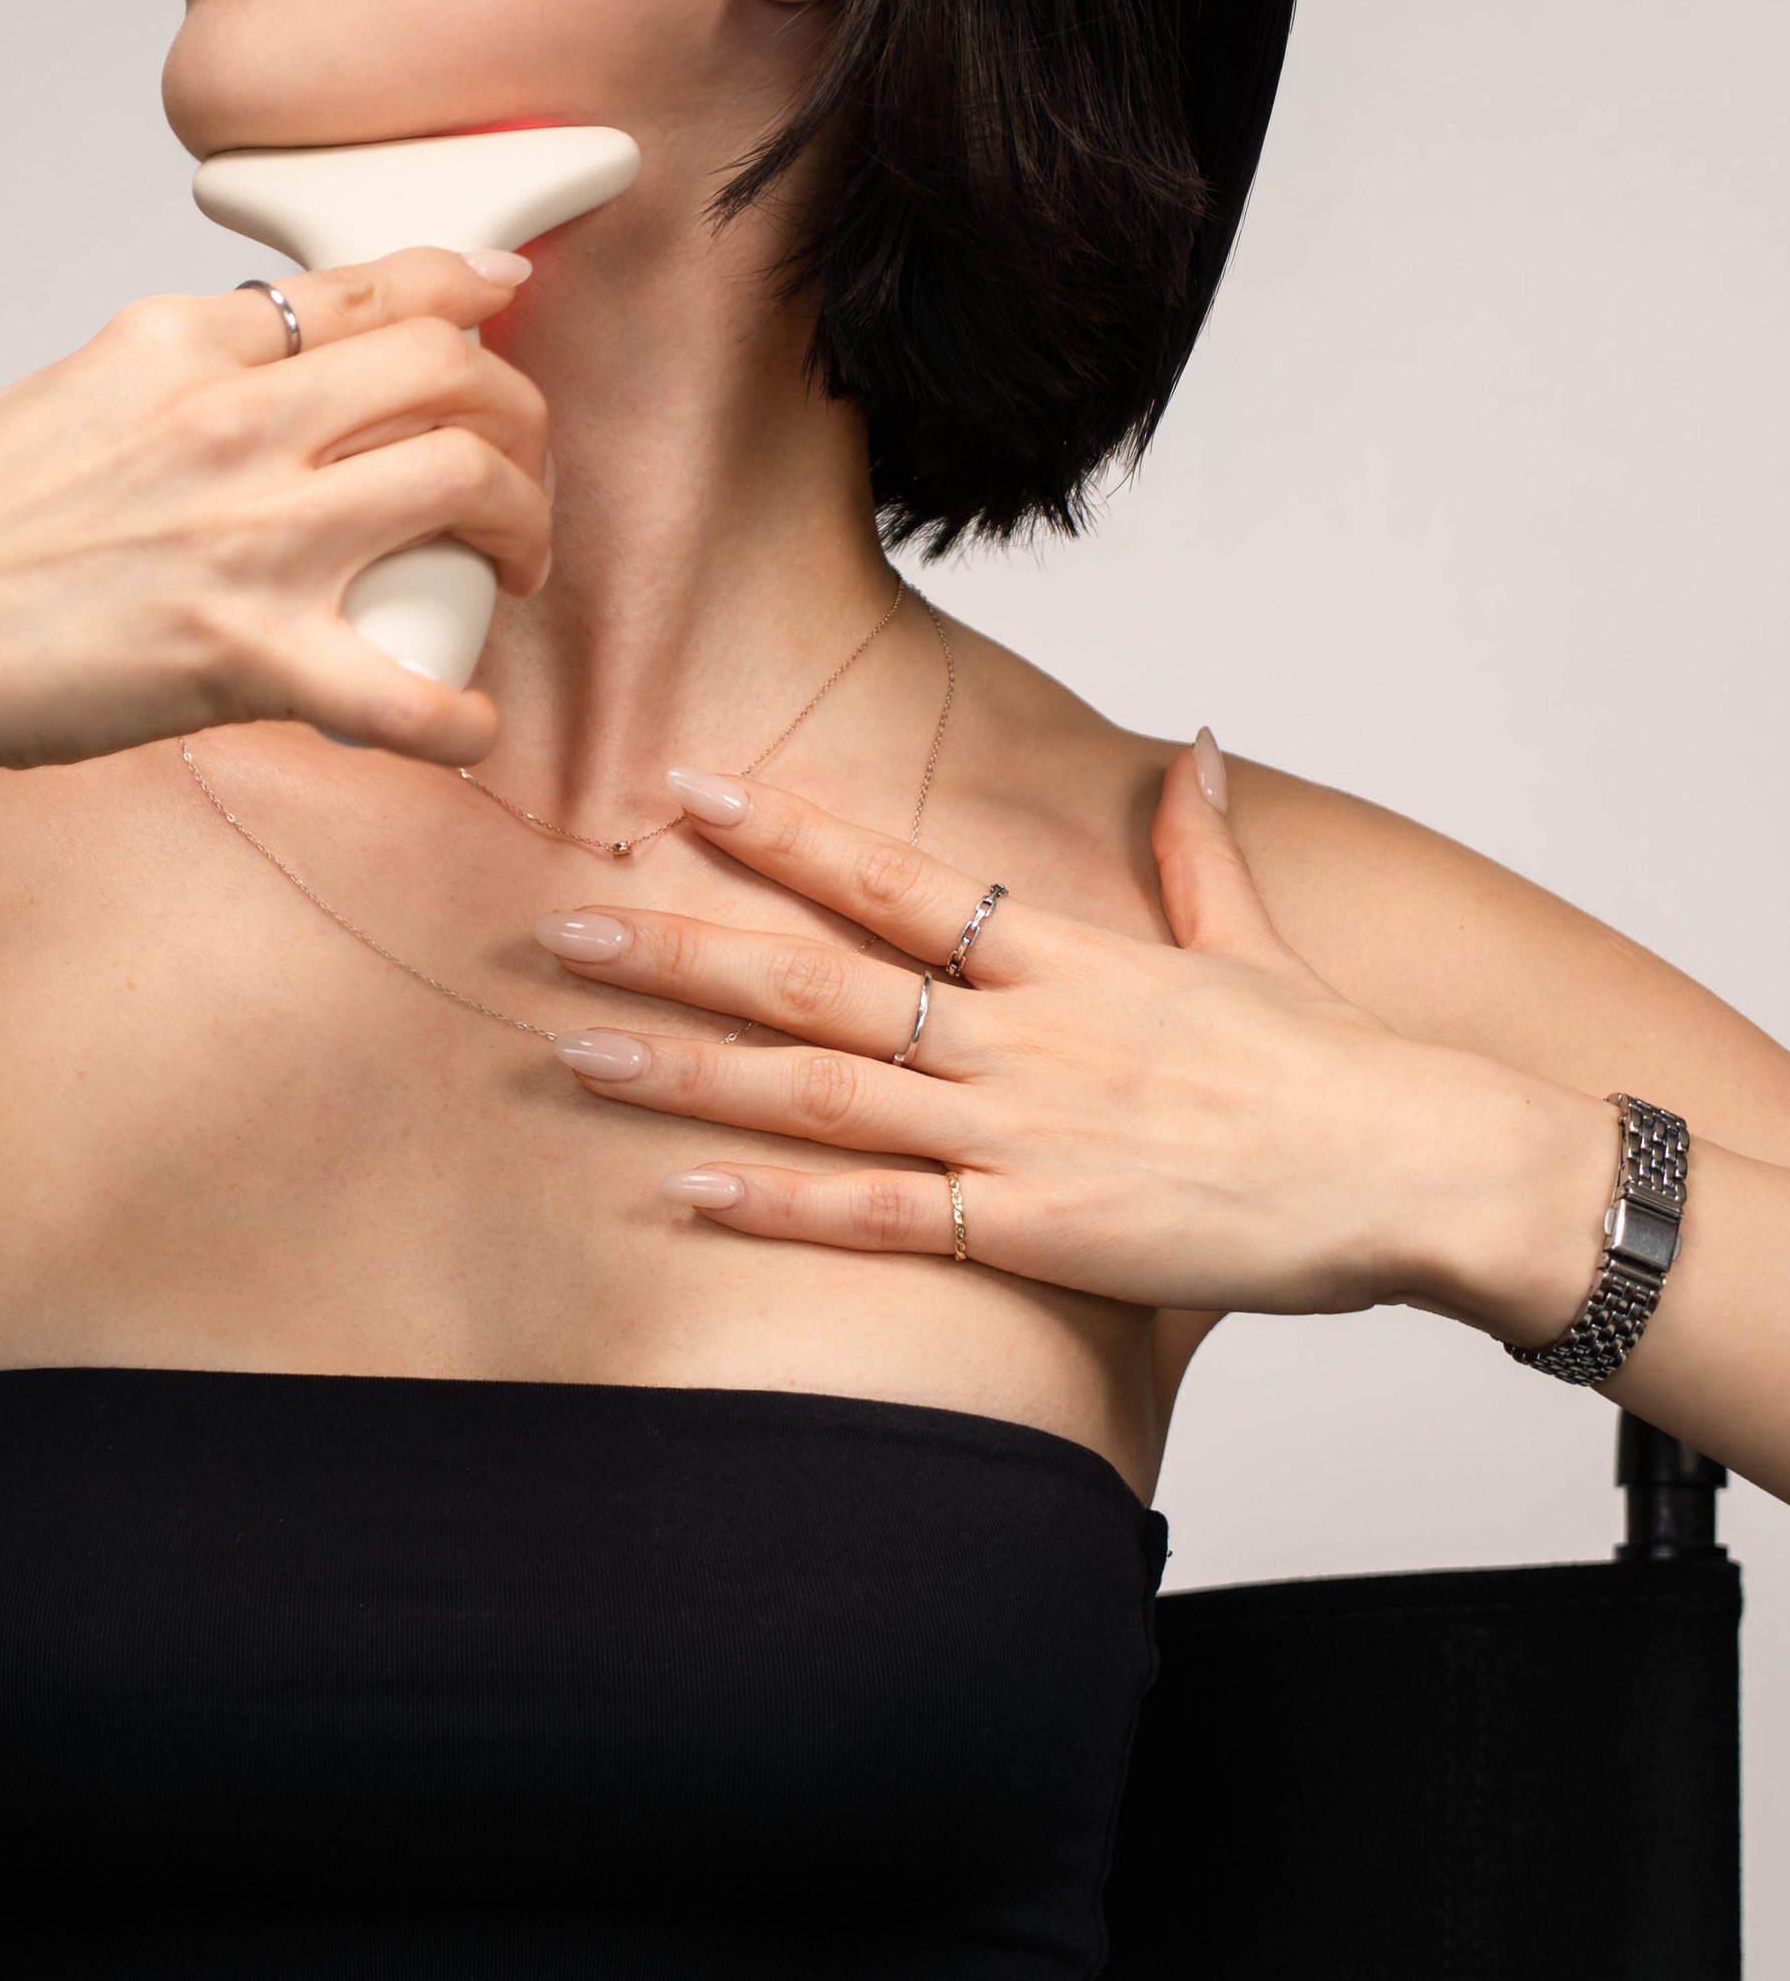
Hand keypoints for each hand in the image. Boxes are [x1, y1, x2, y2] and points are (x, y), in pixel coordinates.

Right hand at [0, 250, 549, 774]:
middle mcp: (231, 418)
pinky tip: (464, 724)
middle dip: (521, 419)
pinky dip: (461, 718)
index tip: (501, 310)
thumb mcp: (83, 385)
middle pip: (453, 371)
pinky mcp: (243, 656)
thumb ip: (190, 368)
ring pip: (468, 483)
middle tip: (516, 473)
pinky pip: (408, 695)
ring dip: (525, 528)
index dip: (469, 294)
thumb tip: (282, 369)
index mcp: (183, 343)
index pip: (375, 287)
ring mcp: (246, 534)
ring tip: (509, 570)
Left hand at [541, 745, 1614, 1336]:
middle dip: (681, 949)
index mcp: (1067, 953)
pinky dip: (779, 1205)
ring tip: (577, 1048)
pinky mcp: (1036, 1231)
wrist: (1419, 1165)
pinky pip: (881, 1215)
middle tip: (561, 924)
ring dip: (690, 1070)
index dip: (783, 832)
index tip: (684, 790)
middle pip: (819, 976)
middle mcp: (1022, 1032)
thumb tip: (1196, 748)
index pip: (895, 876)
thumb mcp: (1254, 938)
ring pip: (821, 1089)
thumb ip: (1202, 845)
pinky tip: (685, 1193)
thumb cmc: (1336, 1063)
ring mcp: (1021, 1130)